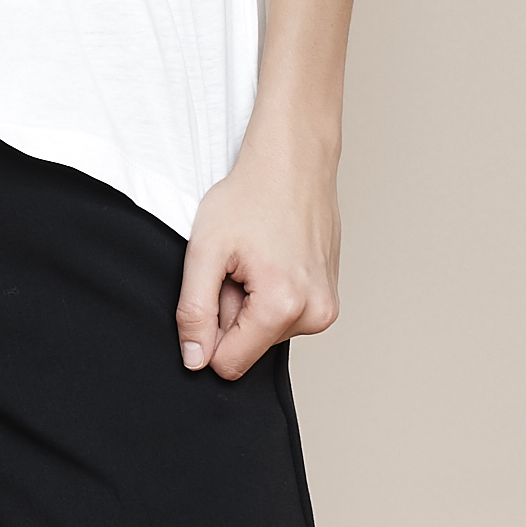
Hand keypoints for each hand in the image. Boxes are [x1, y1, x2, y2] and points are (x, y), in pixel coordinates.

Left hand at [175, 131, 341, 380]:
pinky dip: (271, 295)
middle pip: (250, 348)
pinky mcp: (330, 299)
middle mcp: (315, 314)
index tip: (217, 287)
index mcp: (283, 306)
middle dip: (233, 313)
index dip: (208, 332)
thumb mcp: (205, 252)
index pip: (228, 364)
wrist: (293, 162)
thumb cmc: (250, 195)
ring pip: (267, 333)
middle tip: (236, 268)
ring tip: (255, 260)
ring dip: (251, 303)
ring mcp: (327, 307)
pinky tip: (272, 260)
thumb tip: (195, 360)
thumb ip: (194, 312)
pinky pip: (287, 317)